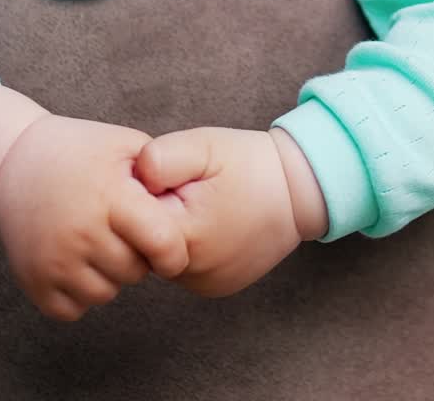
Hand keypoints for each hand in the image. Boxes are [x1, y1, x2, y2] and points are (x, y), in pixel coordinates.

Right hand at [0, 114, 188, 321]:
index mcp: (110, 196)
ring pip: (106, 294)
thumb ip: (161, 171)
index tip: (170, 248)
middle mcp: (81, 232)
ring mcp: (54, 261)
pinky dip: (79, 291)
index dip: (174, 252)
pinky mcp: (34, 282)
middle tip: (119, 229)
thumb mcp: (123, 144)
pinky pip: (75, 308)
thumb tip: (188, 206)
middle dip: (136, 255)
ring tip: (96, 240)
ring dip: (109, 275)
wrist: (13, 162)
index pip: (163, 243)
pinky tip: (75, 258)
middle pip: (135, 272)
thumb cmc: (79, 151)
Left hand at [133, 126, 303, 297]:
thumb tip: (134, 177)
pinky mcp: (214, 288)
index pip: (133, 219)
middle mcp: (192, 270)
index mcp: (185, 233)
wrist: (301, 192)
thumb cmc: (250, 164)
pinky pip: (183, 267)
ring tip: (201, 204)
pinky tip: (209, 222)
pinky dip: (188, 246)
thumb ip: (162, 158)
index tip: (167, 177)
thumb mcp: (205, 145)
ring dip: (172, 230)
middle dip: (157, 213)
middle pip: (145, 242)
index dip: (144, 193)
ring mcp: (204, 284)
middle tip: (188, 189)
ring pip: (162, 257)